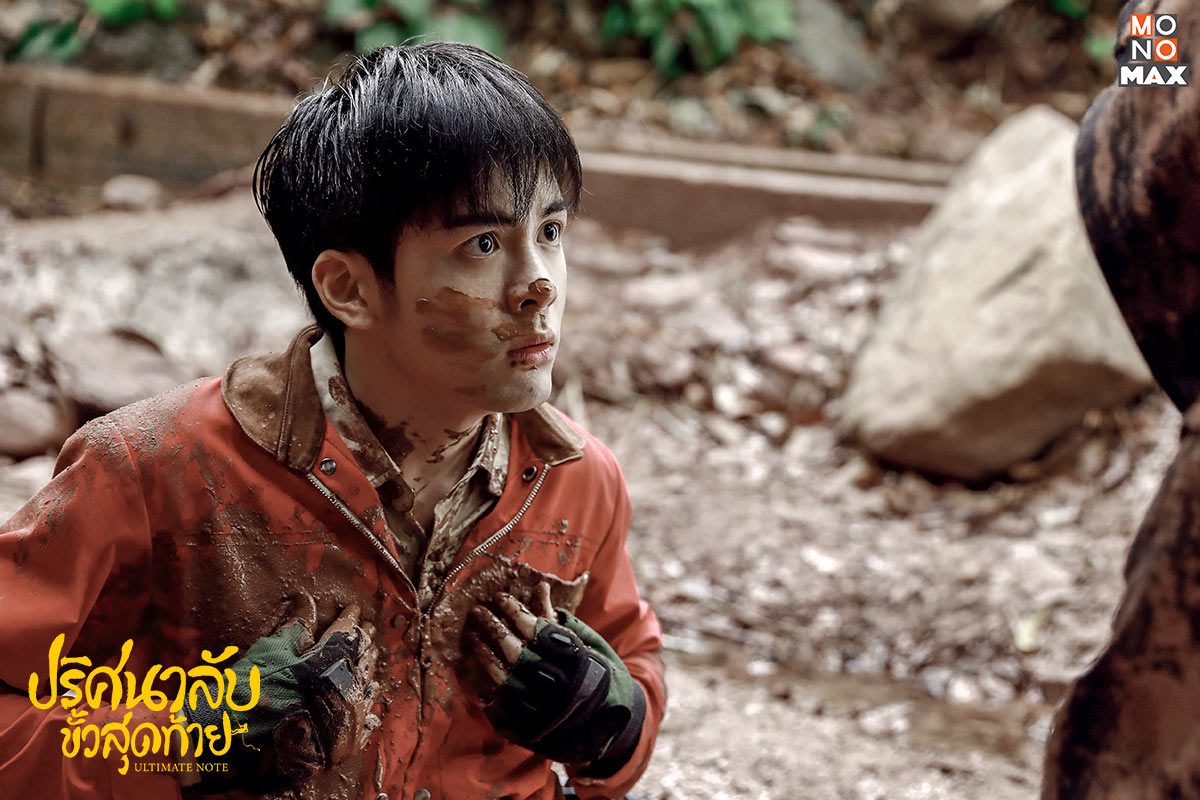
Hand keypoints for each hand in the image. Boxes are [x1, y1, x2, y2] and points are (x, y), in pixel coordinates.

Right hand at [186, 598, 379, 785]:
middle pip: (361, 658)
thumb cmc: (247, 692)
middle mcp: (343, 690)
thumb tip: (306, 601)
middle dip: (364, 640)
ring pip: (366, 685)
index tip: (353, 609)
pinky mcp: (344, 742)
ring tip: (371, 653)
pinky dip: (366, 699)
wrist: (233, 745)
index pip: (345, 633)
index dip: (349, 618)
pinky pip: (364, 717)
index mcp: (328, 663)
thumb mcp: (270, 651)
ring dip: (368, 666)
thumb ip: (295, 626)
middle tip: (369, 627)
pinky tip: (368, 692)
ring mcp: (346, 718)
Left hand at [464, 582, 645, 773]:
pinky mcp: (533, 735)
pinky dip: (489, 693)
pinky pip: (503, 712)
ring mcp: (546, 715)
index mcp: (581, 665)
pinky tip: (477, 676)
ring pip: (506, 682)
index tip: (500, 597)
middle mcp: (562, 690)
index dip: (518, 613)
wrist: (615, 730)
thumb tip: (540, 588)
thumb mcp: (593, 647)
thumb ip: (564, 622)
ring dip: (485, 657)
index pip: (542, 633)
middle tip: (477, 612)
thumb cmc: (604, 678)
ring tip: (472, 637)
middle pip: (518, 656)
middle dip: (494, 629)